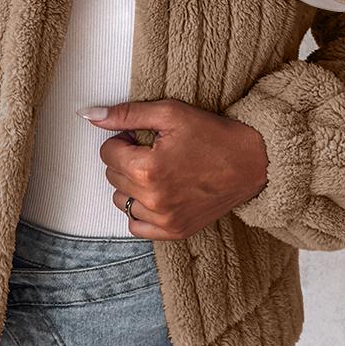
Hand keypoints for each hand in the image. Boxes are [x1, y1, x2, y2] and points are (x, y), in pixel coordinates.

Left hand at [76, 98, 269, 239]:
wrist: (254, 163)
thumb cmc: (214, 135)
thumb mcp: (170, 113)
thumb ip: (126, 114)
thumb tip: (90, 114)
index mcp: (148, 169)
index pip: (107, 152)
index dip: (123, 139)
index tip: (143, 137)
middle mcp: (153, 199)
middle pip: (112, 175)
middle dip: (127, 159)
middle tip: (154, 151)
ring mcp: (164, 219)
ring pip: (121, 200)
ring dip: (131, 184)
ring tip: (158, 171)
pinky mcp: (174, 231)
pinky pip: (136, 226)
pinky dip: (140, 210)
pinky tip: (157, 194)